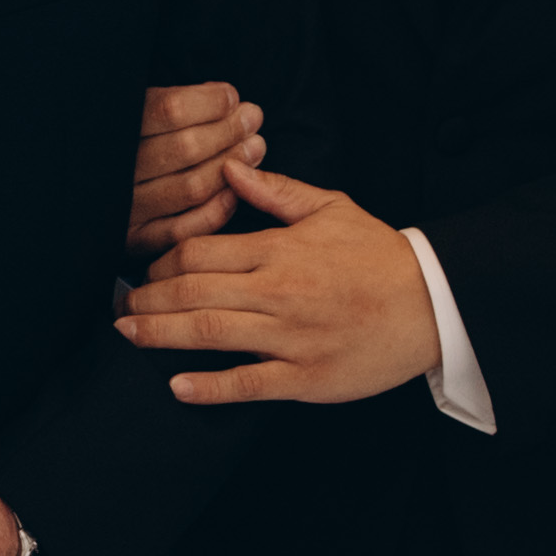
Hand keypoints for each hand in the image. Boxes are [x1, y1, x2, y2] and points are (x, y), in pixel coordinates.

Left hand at [116, 158, 445, 405]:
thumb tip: (229, 167)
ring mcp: (290, 337)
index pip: (199, 251)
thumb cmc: (380, 256)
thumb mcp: (330, 208)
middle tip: (121, 305)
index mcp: (279, 249)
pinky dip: (208, 388)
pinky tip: (176, 386)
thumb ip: (275, 191)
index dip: (163, 260)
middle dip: (147, 298)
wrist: (434, 304)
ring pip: (208, 334)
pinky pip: (247, 384)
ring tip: (128, 334)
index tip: (147, 268)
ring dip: (159, 334)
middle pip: (192, 292)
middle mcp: (277, 292)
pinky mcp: (305, 377)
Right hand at [125, 79, 261, 256]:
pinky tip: (235, 189)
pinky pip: (185, 229)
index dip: (210, 102)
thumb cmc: (129, 142)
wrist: (83, 194)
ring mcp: (125, 208)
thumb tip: (227, 98)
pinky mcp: (136, 239)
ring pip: (192, 187)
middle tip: (252, 120)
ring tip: (254, 147)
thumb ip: (176, 102)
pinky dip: (218, 209)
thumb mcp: (138, 109)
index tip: (231, 97)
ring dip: (232, 165)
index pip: (171, 110)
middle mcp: (117, 170)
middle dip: (229, 131)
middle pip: (187, 148)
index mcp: (113, 129)